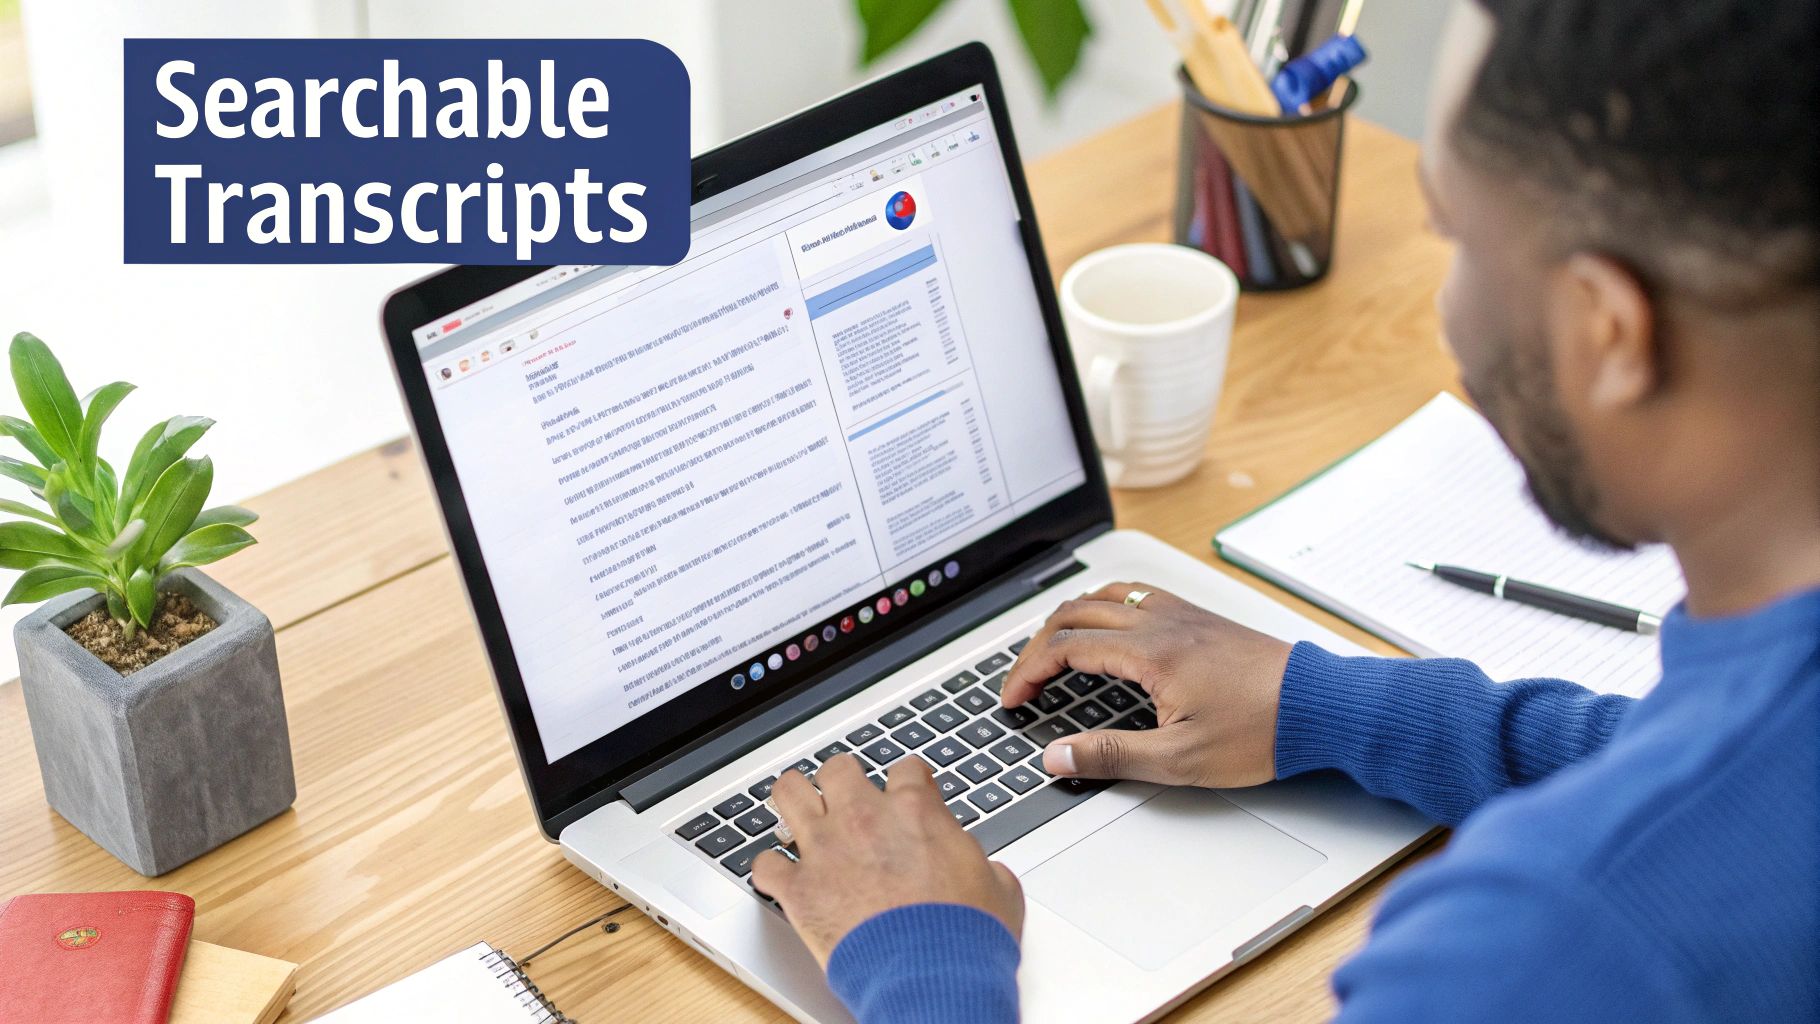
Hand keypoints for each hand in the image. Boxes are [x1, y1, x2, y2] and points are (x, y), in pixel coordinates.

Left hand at [750, 753, 1023, 968]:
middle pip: (837, 768)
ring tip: (796, 812)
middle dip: (840, 781)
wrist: (933, 976)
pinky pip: (764, 864)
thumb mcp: (999, 887)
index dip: (907, 781)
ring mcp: (826, 850)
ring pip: (789, 793)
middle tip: (844, 799)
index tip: (905, 792)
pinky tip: (779, 876)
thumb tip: (984, 869)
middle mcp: (865, 819)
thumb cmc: (966, 935)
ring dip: (793, 801)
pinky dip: (770, 870)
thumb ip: (980, 863)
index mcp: (915, 811)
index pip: (906, 768)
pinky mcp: (799, 890)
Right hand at [1000, 582, 1292, 787]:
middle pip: (1074, 613)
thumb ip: (1111, 755)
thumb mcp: (1179, 759)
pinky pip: (1135, 595)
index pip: (1065, 648)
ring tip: (1053, 651)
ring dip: (1068, 619)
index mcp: (1149, 652)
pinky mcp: (1199, 618)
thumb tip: (1057, 756)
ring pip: (1104, 595)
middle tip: (1025, 680)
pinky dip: (1104, 607)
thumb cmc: (1261, 730)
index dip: (1028, 674)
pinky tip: (1109, 629)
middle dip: (1037, 646)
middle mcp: (1160, 622)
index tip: (1015, 700)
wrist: (1319, 705)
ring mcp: (1180, 614)